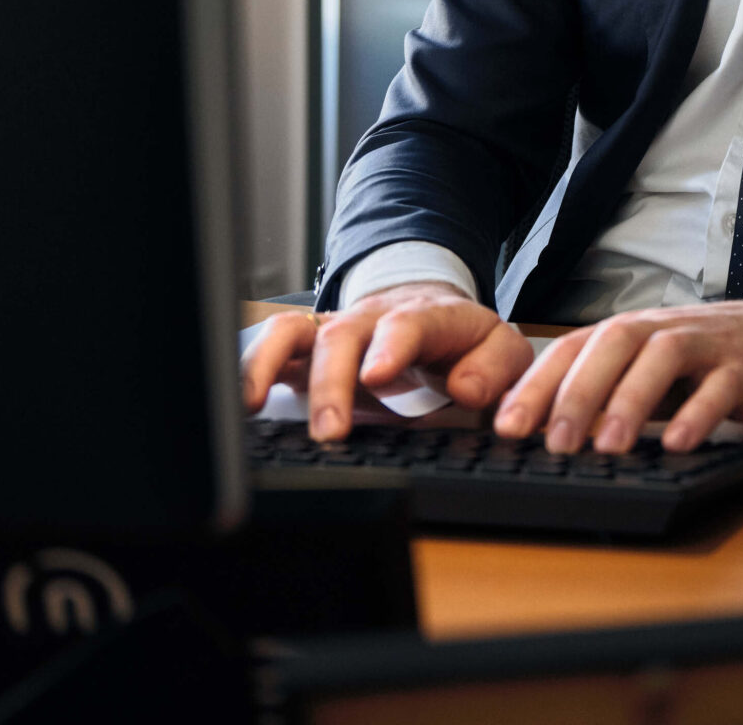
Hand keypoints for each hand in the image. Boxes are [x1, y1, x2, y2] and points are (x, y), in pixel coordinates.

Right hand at [241, 282, 533, 440]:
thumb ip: (494, 369)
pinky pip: (273, 345)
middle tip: (329, 430)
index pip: (409, 323)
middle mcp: (375, 319)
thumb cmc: (463, 342)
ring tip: (256, 407)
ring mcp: (337, 330)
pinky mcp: (308, 348)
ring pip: (295, 332)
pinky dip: (251, 367)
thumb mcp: (500, 351)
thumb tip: (466, 390)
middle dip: (331, 382)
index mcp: (429, 318)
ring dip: (273, 367)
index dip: (391, 345)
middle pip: (343, 336)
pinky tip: (242, 402)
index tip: (378, 375)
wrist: (430, 311)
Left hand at [493, 293, 742, 453]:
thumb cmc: (709, 359)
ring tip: (608, 447)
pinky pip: (720, 386)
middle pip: (613, 345)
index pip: (573, 348)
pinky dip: (697, 413)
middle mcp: (664, 330)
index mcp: (632, 332)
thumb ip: (608, 392)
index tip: (505, 427)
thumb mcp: (650, 373)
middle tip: (553, 444)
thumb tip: (541, 430)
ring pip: (662, 358)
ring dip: (630, 401)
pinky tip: (678, 444)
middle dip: (578, 393)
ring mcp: (707, 345)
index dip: (537, 385)